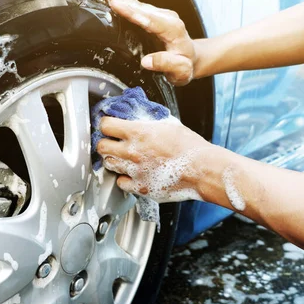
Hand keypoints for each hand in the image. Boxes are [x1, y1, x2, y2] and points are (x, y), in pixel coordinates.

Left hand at [96, 116, 213, 201]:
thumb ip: (148, 121)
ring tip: (124, 158)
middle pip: (101, 146)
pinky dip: (124, 178)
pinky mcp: (140, 187)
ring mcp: (134, 171)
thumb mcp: (168, 124)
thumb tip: (137, 116)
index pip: (106, 125)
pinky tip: (132, 174)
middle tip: (113, 143)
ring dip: (114, 160)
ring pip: (108, 164)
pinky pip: (120, 183)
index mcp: (138, 133)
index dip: (106, 124)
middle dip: (106, 143)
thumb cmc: (189, 146)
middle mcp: (132, 152)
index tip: (109, 126)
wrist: (202, 169)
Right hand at [104, 0, 197, 85]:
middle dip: (126, 2)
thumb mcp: (180, 70)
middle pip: (144, 9)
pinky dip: (127, 2)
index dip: (133, 12)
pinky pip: (140, 8)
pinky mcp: (156, 16)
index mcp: (173, 30)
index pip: (150, 20)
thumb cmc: (185, 65)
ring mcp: (162, 16)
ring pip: (141, 6)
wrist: (192, 58)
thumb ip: (165, 64)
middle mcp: (168, 19)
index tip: (118, 6)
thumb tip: (147, 61)